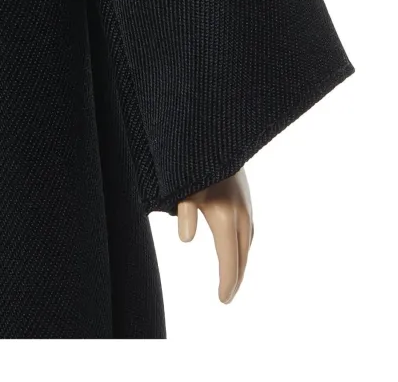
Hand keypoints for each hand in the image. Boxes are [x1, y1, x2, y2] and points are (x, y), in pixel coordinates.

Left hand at [177, 166, 253, 303]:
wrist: (213, 130)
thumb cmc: (192, 159)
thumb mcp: (181, 185)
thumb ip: (184, 211)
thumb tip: (186, 238)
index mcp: (224, 214)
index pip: (229, 258)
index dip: (227, 281)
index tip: (223, 300)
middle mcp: (240, 212)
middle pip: (241, 253)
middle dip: (235, 276)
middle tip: (228, 295)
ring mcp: (245, 203)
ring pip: (247, 239)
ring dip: (241, 259)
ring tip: (233, 274)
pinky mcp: (244, 194)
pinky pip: (247, 226)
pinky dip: (243, 242)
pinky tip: (237, 244)